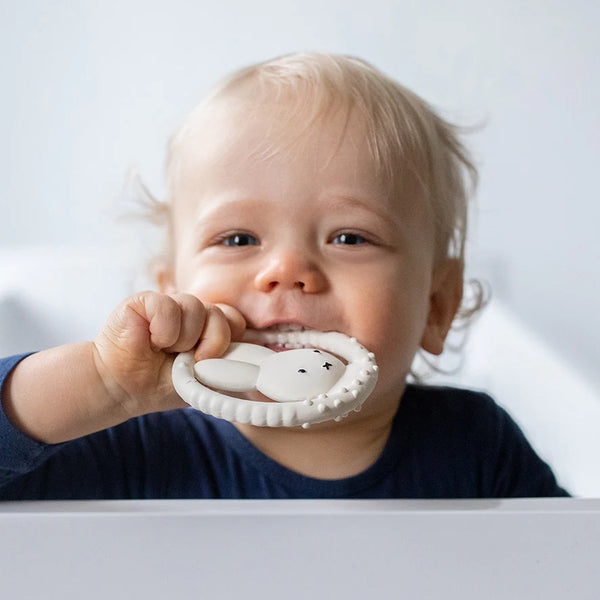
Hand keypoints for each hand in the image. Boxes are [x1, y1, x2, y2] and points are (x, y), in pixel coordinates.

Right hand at [93, 291, 245, 417]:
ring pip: (197, 308)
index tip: (216, 361)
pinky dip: (162, 332)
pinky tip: (150, 341)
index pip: (235, 321)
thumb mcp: (201, 382)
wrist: (121, 389)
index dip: (230, 339)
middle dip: (211, 342)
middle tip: (192, 360)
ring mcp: (171, 304)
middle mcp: (192, 314)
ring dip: (182, 340)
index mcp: (207, 329)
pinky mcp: (146, 300)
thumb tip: (254, 366)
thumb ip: (226, 369)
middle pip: (221, 314)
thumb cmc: (160, 384)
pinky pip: (169, 307)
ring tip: (164, 351)